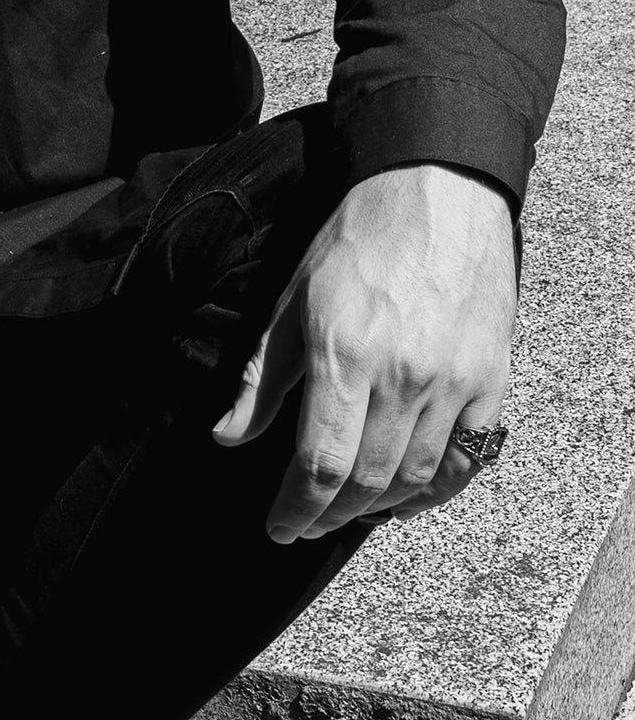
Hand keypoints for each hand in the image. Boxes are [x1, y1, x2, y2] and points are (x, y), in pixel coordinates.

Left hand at [213, 164, 515, 543]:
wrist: (438, 191)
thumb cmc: (358, 238)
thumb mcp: (292, 300)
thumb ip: (261, 375)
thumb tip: (228, 434)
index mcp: (345, 356)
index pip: (320, 464)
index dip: (296, 508)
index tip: (279, 527)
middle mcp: (404, 378)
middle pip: (367, 482)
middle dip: (330, 515)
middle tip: (307, 522)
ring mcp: (455, 383)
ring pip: (415, 479)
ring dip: (377, 508)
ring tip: (347, 510)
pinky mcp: (492, 381)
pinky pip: (467, 460)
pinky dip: (435, 490)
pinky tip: (408, 495)